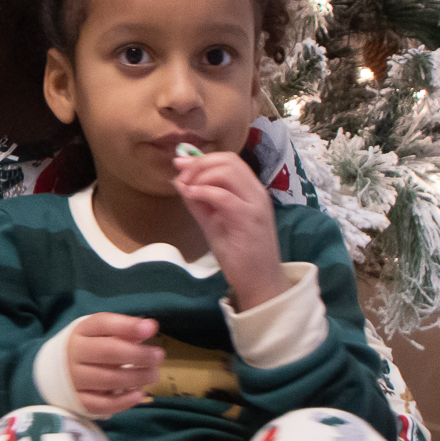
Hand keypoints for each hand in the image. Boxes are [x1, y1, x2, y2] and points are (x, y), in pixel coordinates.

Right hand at [66, 312, 163, 417]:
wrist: (61, 371)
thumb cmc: (91, 348)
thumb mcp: (103, 334)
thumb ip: (126, 329)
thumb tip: (150, 327)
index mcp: (81, 332)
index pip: (103, 324)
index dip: (127, 326)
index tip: (151, 329)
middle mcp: (74, 354)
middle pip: (107, 352)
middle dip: (138, 354)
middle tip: (159, 356)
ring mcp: (74, 379)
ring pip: (108, 379)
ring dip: (136, 378)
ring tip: (153, 375)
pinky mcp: (79, 401)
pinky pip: (102, 404)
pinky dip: (123, 401)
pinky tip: (139, 394)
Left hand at [173, 150, 286, 308]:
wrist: (260, 281)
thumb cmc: (238, 254)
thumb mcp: (213, 222)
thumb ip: (199, 202)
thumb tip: (180, 180)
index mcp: (250, 191)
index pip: (229, 160)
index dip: (201, 158)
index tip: (180, 164)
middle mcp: (256, 193)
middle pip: (228, 160)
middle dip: (198, 164)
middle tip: (181, 178)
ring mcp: (255, 204)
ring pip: (228, 171)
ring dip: (200, 176)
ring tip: (186, 190)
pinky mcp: (249, 219)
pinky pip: (224, 196)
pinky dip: (203, 192)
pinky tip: (191, 196)